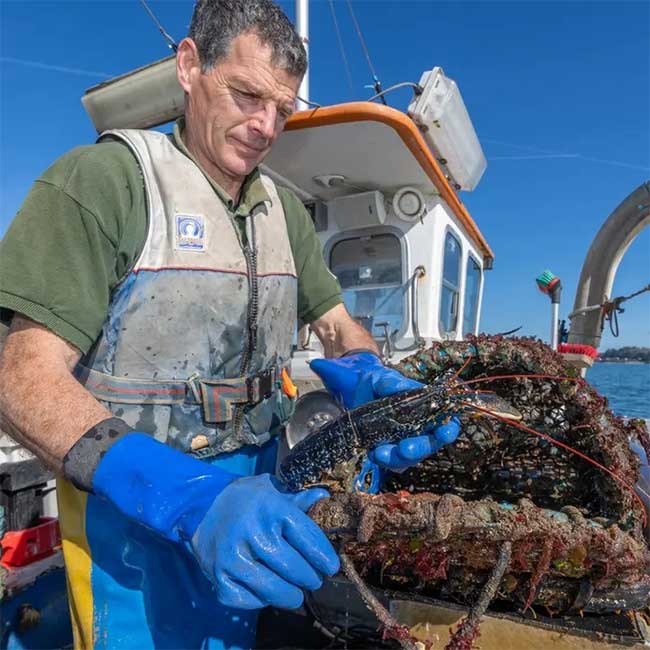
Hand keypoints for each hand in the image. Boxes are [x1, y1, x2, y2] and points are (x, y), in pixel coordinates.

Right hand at [191, 474, 338, 608]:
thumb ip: (298, 499)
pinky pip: (251, 601)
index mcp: (270, 508)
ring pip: (276, 591)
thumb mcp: (271, 491)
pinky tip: (266, 588)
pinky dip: (262, 599)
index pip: (307, 539)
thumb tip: (324, 497)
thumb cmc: (245, 500)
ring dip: (291, 594)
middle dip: (310, 578)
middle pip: (295, 570)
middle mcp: (252, 534)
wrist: (202, 507)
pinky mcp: (219, 579)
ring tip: (295, 590)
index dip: (323, 556)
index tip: (331, 567)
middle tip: (313, 578)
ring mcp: (233, 558)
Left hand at [311, 352, 459, 471]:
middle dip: (418, 449)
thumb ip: (392, 383)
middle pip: (429, 445)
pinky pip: (392, 463)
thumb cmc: (378, 383)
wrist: (357, 393)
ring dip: (396, 459)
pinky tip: (372, 452)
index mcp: (429, 410)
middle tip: (405, 448)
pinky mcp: (390, 451)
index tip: (443, 433)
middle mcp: (422, 429)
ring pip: (410, 459)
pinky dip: (383, 461)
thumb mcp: (383, 378)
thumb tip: (403, 388)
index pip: (447, 423)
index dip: (448, 430)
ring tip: (379, 452)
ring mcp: (406, 442)